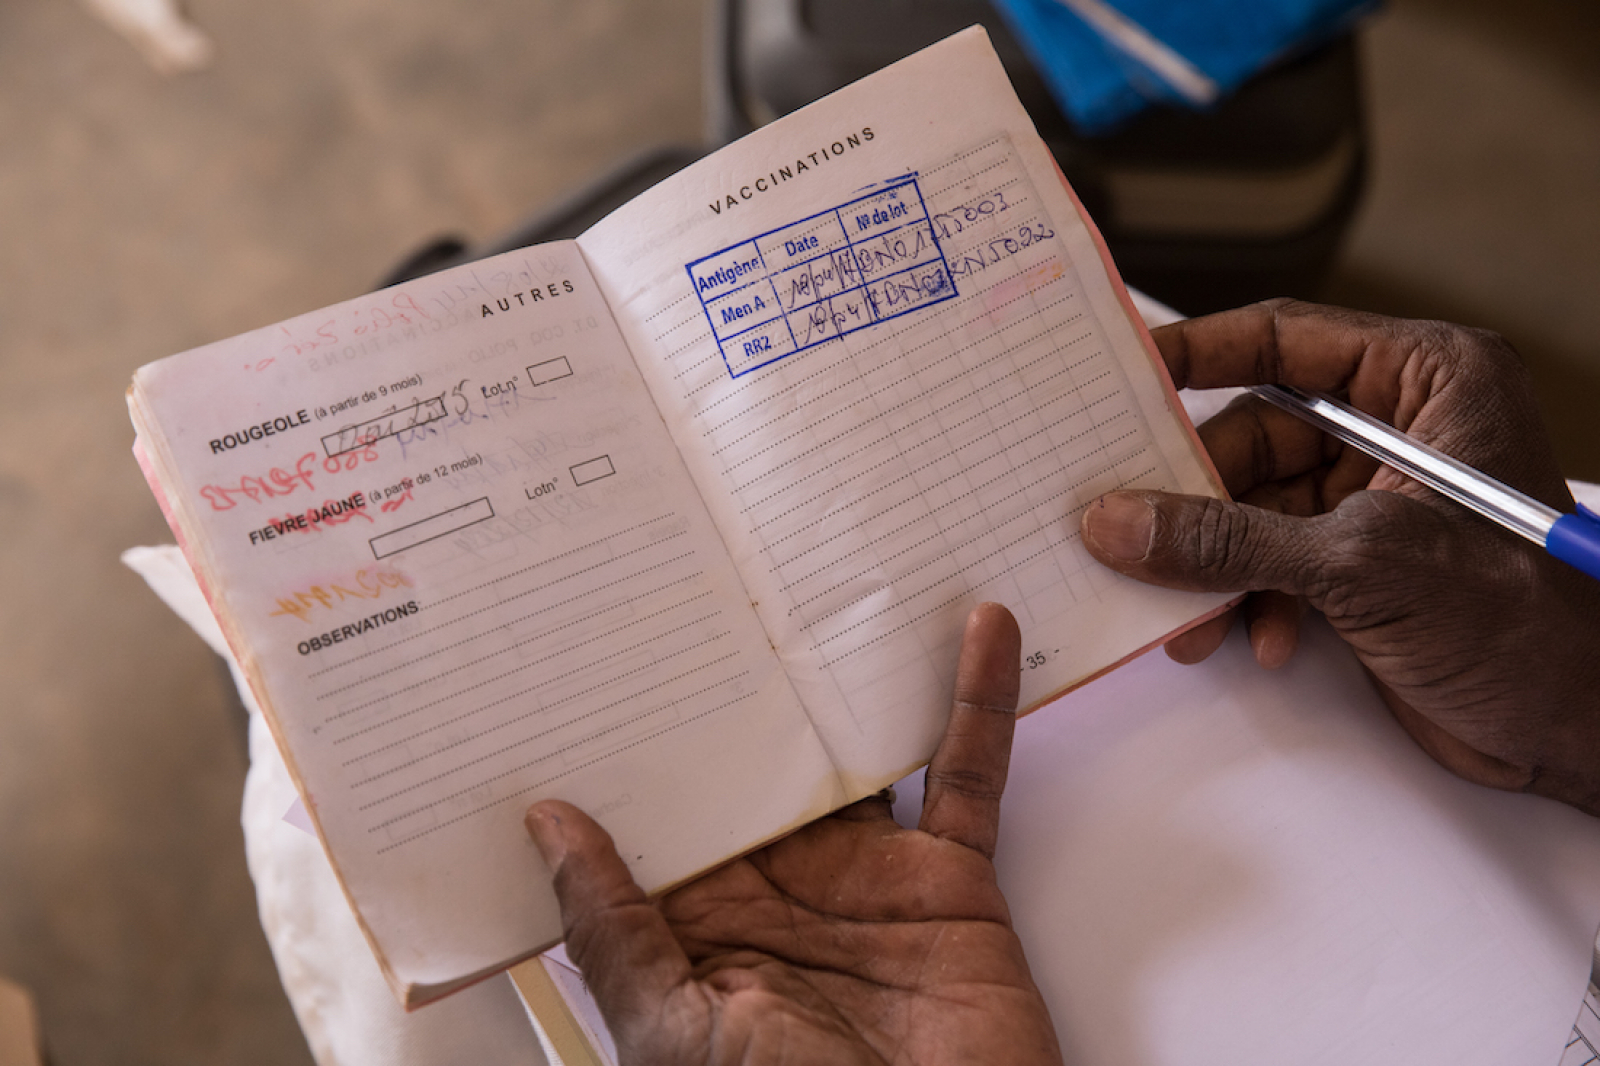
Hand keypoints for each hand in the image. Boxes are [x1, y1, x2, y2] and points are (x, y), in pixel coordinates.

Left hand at [524, 603, 1061, 1065]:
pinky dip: (978, 704)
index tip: (607, 647)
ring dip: (852, 675)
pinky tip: (979, 630)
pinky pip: (969, 778)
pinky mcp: (952, 883)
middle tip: (713, 572)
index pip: (664, 810)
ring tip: (831, 576)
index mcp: (701, 923)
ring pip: (855, 752)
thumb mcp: (672, 1035)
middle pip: (758, 763)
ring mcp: (868, 882)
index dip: (639, 735)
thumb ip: (616, 929)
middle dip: (739, 679)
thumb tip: (547, 825)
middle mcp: (782, 889)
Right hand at [1080, 300, 1599, 811]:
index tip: (1120, 372)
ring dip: (1214, 565)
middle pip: (1250, 437)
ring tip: (1194, 617)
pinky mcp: (1359, 563)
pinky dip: (1248, 600)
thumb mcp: (1363, 565)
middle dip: (1196, 501)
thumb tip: (1118, 523)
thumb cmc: (1526, 624)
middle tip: (1132, 536)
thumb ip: (1230, 540)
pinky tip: (1258, 639)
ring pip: (1248, 507)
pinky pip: (1266, 559)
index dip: (1197, 352)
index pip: (1285, 340)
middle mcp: (1397, 429)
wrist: (1577, 730)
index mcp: (1426, 383)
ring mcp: (1375, 498)